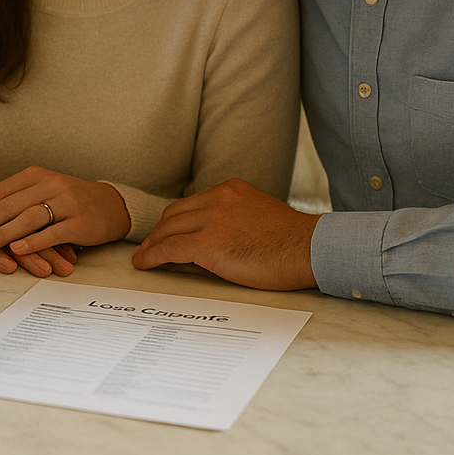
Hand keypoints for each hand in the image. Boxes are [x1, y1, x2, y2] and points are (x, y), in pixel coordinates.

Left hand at [0, 166, 130, 276]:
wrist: (110, 205)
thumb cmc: (69, 202)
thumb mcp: (41, 192)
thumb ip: (14, 201)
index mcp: (33, 176)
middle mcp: (48, 185)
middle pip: (6, 206)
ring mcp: (65, 202)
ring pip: (26, 218)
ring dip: (1, 234)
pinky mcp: (79, 222)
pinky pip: (52, 232)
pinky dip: (33, 241)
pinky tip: (17, 250)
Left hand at [131, 178, 320, 290]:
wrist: (309, 249)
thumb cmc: (291, 243)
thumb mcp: (256, 219)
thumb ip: (228, 223)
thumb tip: (200, 243)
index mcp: (230, 190)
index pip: (191, 204)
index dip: (174, 222)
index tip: (166, 234)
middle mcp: (218, 198)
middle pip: (174, 214)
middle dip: (159, 232)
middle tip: (150, 247)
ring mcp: (212, 219)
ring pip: (168, 230)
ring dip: (153, 245)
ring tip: (144, 258)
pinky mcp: (208, 243)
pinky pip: (169, 249)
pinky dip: (152, 256)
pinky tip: (145, 264)